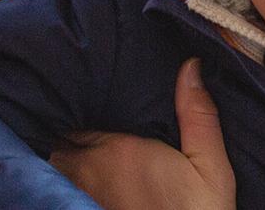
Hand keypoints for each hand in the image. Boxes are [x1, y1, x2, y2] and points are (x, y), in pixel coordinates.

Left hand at [50, 59, 235, 209]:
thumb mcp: (210, 166)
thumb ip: (198, 116)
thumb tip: (191, 67)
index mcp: (116, 149)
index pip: (80, 119)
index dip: (82, 112)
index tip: (89, 104)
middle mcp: (86, 170)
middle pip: (61, 142)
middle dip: (68, 134)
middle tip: (78, 125)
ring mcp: (78, 195)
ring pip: (54, 166)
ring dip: (60, 158)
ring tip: (76, 154)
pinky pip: (56, 190)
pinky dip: (59, 183)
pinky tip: (75, 183)